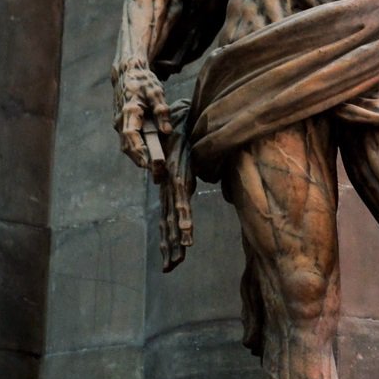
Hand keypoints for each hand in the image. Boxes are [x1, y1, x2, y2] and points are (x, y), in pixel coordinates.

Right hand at [112, 58, 172, 167]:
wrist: (127, 72)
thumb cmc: (144, 81)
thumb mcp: (156, 92)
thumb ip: (162, 110)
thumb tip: (166, 131)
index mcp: (129, 111)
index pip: (131, 136)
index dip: (139, 151)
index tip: (150, 164)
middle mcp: (120, 120)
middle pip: (128, 146)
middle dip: (141, 161)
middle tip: (158, 174)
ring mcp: (119, 124)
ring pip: (128, 146)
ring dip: (140, 159)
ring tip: (158, 171)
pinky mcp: (122, 125)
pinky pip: (129, 141)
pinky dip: (139, 152)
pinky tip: (152, 159)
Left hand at [158, 101, 195, 272]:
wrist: (183, 110)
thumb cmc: (189, 129)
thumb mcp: (195, 153)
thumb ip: (199, 168)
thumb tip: (210, 179)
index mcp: (173, 183)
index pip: (170, 215)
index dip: (169, 237)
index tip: (169, 260)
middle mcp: (171, 184)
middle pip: (170, 220)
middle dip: (170, 244)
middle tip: (168, 268)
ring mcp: (175, 178)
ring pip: (175, 214)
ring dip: (177, 237)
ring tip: (177, 259)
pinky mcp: (180, 171)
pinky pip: (183, 197)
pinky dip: (185, 217)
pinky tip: (186, 234)